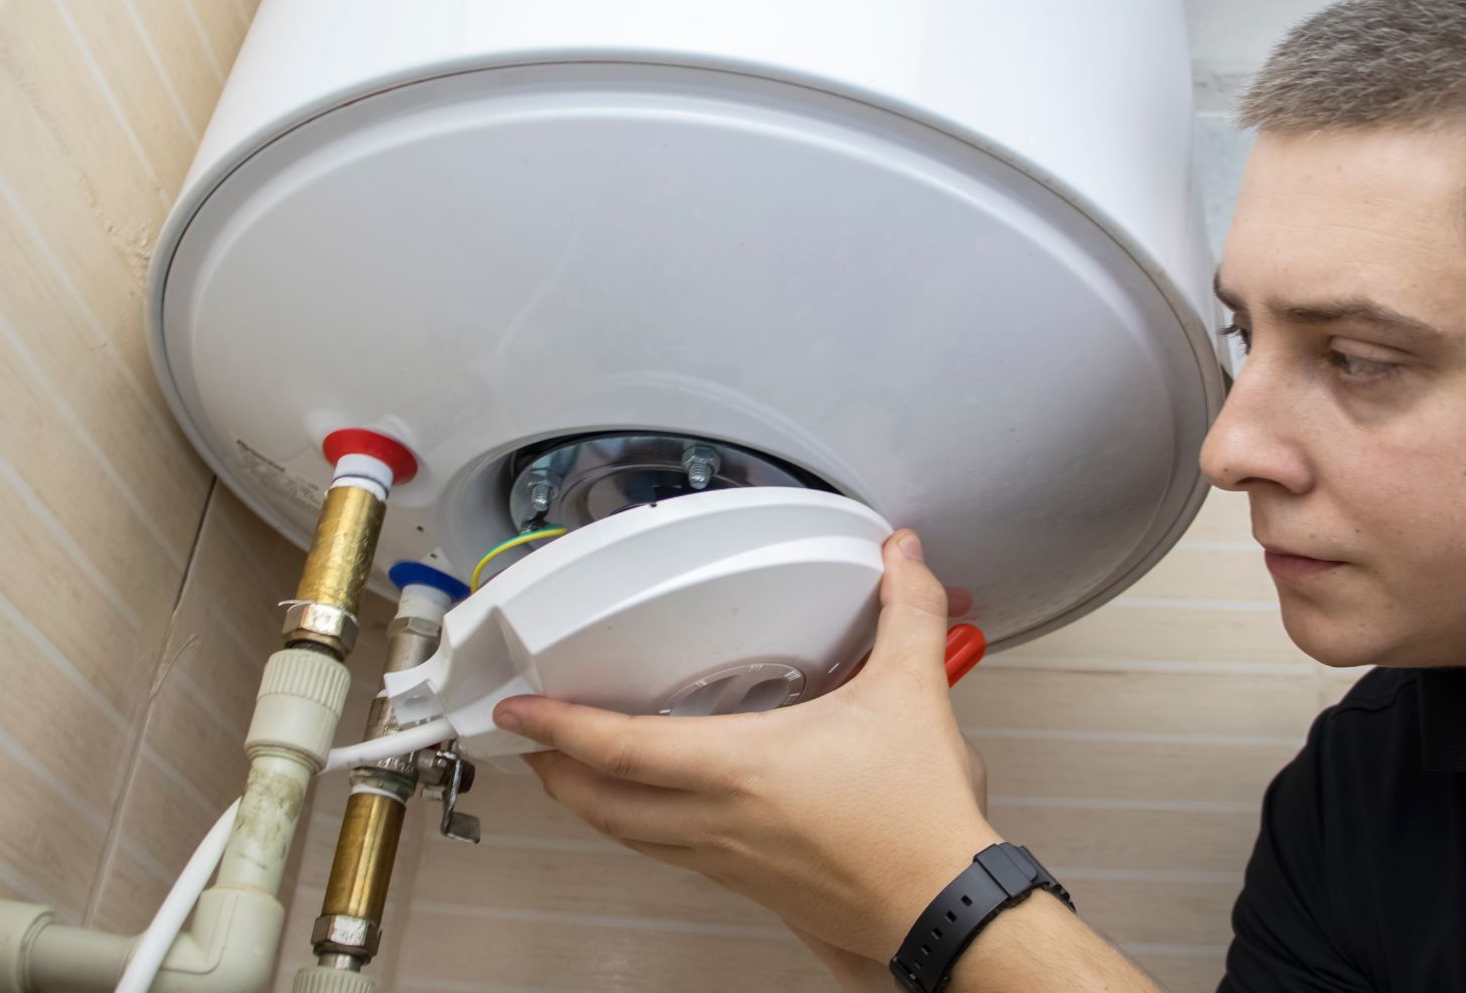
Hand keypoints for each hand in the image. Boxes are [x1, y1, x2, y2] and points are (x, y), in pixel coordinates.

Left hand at [494, 529, 1000, 960]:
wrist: (944, 906)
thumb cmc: (919, 819)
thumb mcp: (913, 694)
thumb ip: (907, 613)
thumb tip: (903, 559)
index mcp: (740, 768)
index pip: (621, 748)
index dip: (561, 725)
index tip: (521, 708)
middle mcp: (719, 821)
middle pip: (603, 805)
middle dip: (557, 772)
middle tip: (534, 742)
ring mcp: (731, 861)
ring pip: (634, 838)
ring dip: (595, 806)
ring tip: (581, 775)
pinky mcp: (755, 887)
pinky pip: (675, 856)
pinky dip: (645, 831)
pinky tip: (666, 813)